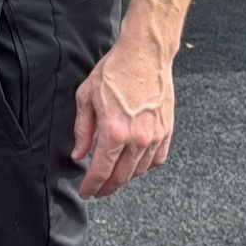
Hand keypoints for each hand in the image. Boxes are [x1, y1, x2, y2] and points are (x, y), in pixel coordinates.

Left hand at [71, 40, 173, 197]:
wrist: (145, 53)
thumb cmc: (115, 71)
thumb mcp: (87, 97)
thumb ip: (82, 130)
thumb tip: (79, 154)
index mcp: (113, 132)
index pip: (100, 171)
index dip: (92, 186)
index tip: (86, 192)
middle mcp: (136, 139)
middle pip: (121, 176)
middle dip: (107, 187)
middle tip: (98, 190)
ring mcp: (154, 135)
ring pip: (139, 171)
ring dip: (125, 177)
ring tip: (114, 176)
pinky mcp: (166, 130)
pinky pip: (157, 159)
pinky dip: (145, 166)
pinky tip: (135, 163)